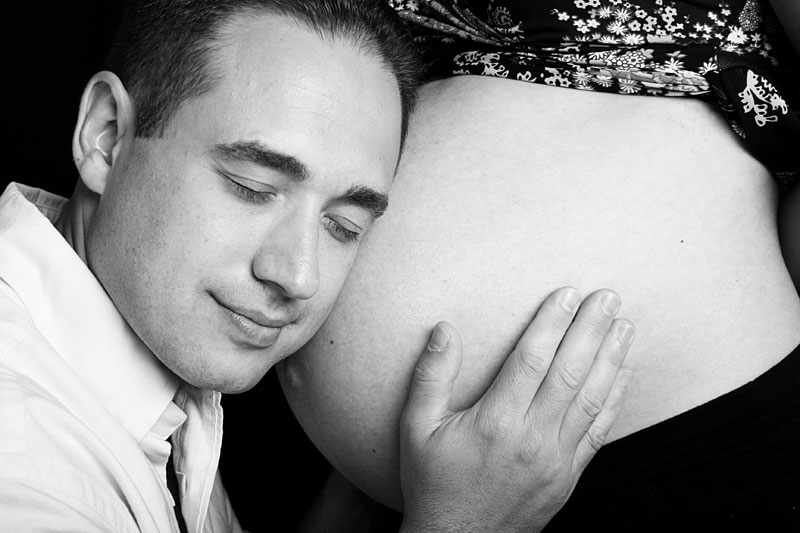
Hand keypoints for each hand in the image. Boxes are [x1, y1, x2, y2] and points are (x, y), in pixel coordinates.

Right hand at [398, 287, 634, 532]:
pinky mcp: (569, 476)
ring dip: (611, 358)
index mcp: (495, 422)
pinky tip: (624, 373)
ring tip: (625, 325)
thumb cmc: (434, 482)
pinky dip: (614, 399)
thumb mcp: (417, 429)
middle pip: (570, 373)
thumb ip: (431, 377)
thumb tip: (444, 329)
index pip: (532, 360)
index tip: (567, 294)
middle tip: (608, 297)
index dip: (552, 323)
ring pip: (591, 399)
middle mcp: (532, 438)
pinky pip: (599, 431)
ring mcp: (556, 459)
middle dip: (591, 330)